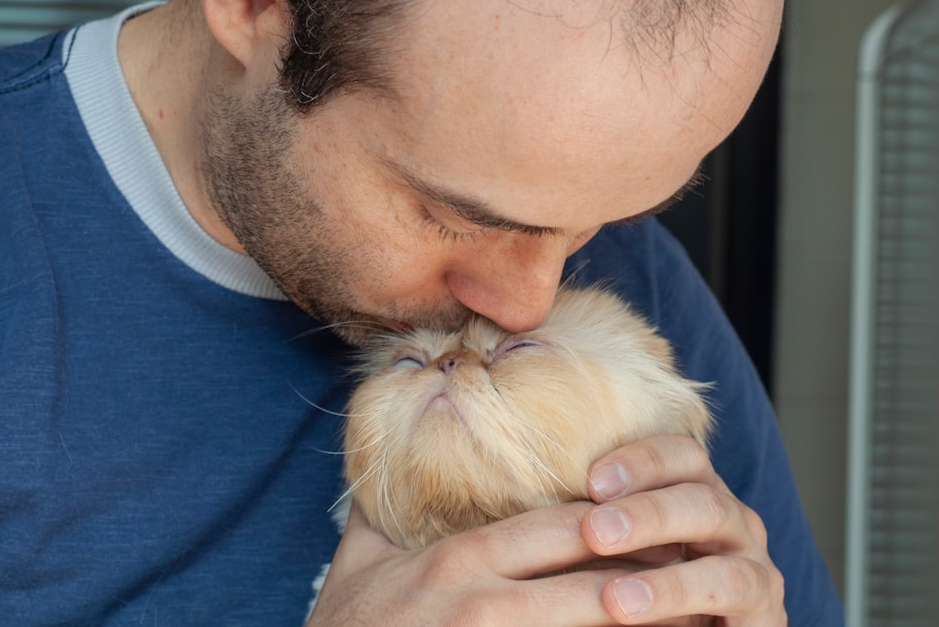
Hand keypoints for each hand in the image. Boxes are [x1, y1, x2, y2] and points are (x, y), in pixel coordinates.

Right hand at [307, 496, 696, 625]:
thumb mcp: (356, 562)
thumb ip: (383, 505)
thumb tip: (397, 451)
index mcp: (457, 561)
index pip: (560, 528)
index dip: (619, 521)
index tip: (663, 517)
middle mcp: (481, 602)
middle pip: (593, 581)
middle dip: (654, 574)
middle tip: (704, 567)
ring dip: (652, 624)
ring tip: (703, 616)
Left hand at [581, 434, 786, 625]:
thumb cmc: (636, 597)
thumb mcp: (614, 559)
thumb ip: (591, 528)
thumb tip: (524, 513)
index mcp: (693, 493)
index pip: (679, 454)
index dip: (639, 461)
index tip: (590, 480)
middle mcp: (730, 519)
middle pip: (699, 490)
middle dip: (645, 507)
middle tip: (594, 530)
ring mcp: (753, 560)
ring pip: (717, 531)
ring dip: (665, 554)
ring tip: (612, 590)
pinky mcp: (765, 607)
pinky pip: (731, 587)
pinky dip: (678, 593)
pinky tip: (630, 605)